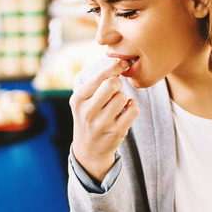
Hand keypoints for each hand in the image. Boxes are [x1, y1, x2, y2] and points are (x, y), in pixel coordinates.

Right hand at [69, 59, 139, 181]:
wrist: (89, 149)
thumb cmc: (89, 117)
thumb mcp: (84, 101)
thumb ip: (97, 83)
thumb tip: (120, 62)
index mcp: (78, 99)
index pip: (98, 77)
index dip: (114, 66)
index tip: (123, 63)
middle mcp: (88, 111)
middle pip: (112, 84)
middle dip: (118, 83)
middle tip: (116, 89)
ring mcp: (102, 123)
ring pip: (122, 97)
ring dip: (124, 97)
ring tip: (118, 104)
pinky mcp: (116, 132)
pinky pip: (133, 109)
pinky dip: (133, 106)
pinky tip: (126, 110)